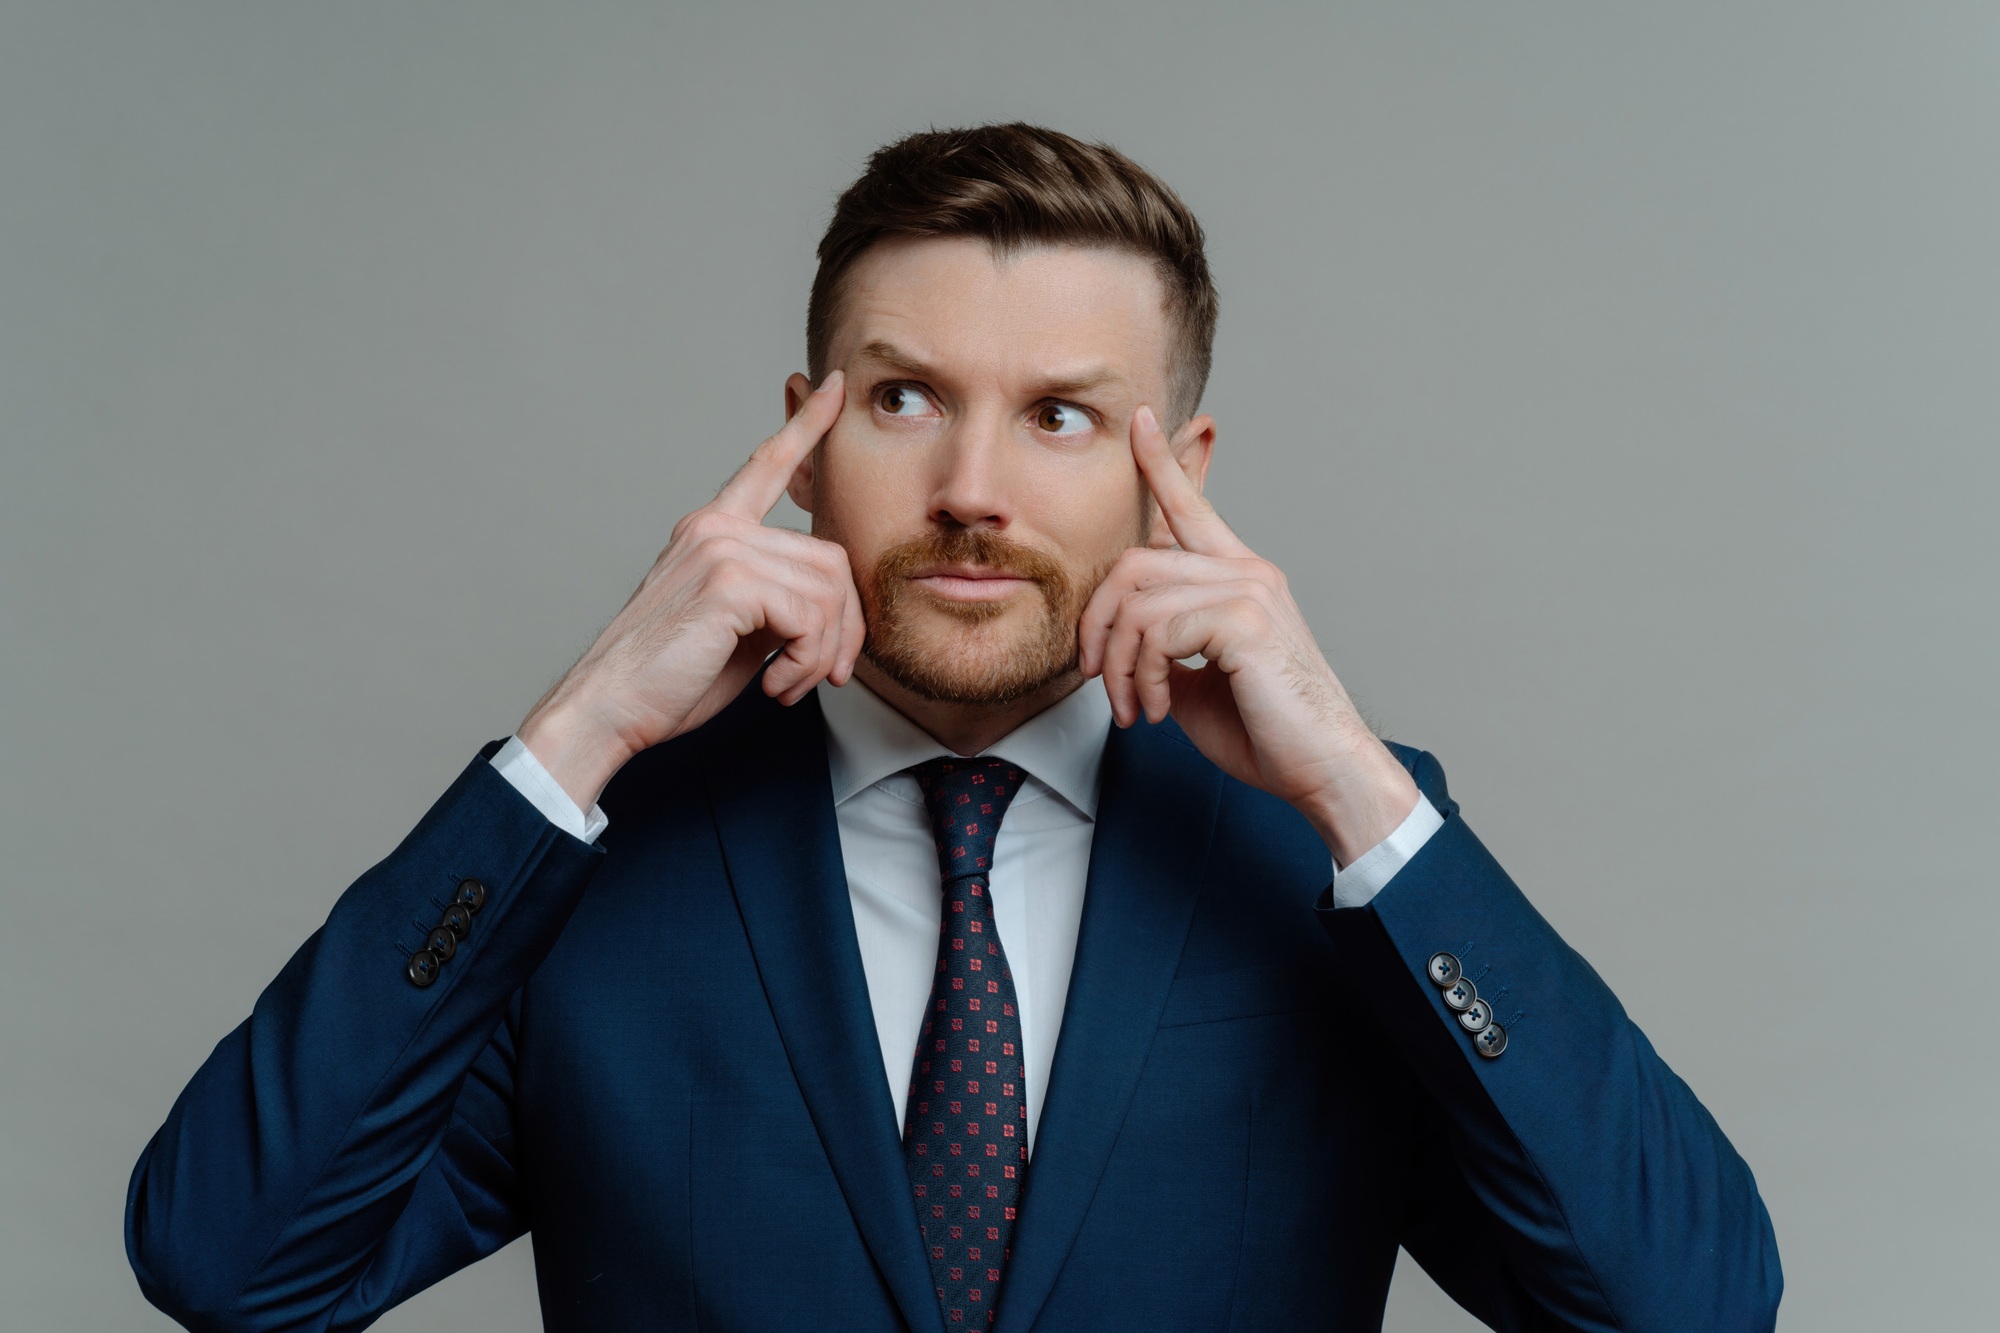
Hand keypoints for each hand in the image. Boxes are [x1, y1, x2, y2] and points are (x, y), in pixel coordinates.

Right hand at [517, 372, 863, 809]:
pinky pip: (810, 615)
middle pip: (831, 557)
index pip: (766, 466)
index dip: (805, 427)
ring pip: (828, 588)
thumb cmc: (667, 679)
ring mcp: (720, 548)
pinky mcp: (728, 582)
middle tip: (828, 674)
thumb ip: (775, 599)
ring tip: (792, 684)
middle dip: (845, 626)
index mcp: (712, 531)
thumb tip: (831, 607)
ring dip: (824, 651)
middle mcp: (716, 528)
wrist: (608, 709)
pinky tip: (776, 686)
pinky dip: (806, 661)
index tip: (833, 387)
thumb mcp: (733, 628)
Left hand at [1077, 406, 1420, 865]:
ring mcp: (1250, 591)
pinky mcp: (1245, 620)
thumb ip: (1164, 649)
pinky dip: (1144, 677)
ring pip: (1137, 601)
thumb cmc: (1268, 735)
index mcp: (1240, 578)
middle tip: (1097, 680)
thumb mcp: (1197, 684)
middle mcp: (1247, 572)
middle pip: (1133, 563)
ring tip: (1135, 708)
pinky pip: (1157, 631)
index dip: (1162, 463)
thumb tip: (1122, 645)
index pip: (1192, 508)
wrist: (1325, 772)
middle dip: (1097, 625)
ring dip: (1119, 665)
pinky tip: (1160, 709)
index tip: (1141, 420)